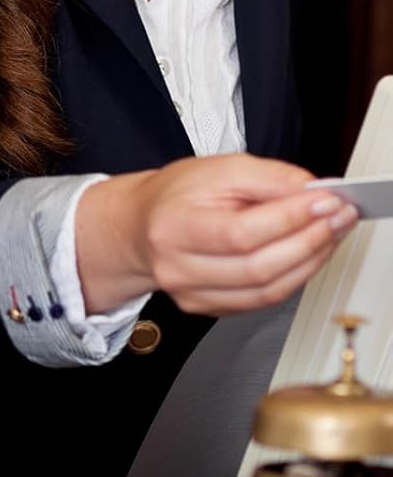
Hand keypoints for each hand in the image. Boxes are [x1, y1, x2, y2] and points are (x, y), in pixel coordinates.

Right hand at [75, 155, 356, 315]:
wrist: (138, 226)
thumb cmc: (174, 195)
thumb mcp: (217, 168)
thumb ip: (267, 177)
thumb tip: (312, 193)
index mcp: (173, 226)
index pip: (241, 232)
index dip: (291, 218)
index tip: (326, 201)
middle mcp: (177, 266)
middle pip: (259, 267)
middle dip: (310, 241)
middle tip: (337, 218)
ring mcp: (190, 292)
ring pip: (267, 290)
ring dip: (309, 262)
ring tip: (328, 235)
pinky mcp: (206, 307)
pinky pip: (262, 301)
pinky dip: (293, 279)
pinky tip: (304, 256)